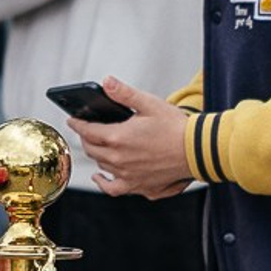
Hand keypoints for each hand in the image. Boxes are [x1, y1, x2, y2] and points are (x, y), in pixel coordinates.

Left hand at [70, 74, 194, 199]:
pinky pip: (113, 188)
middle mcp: (119, 160)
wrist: (198, 151)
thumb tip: (106, 82)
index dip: (77, 124)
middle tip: (85, 130)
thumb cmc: (177, 126)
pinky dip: (103, 183)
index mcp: (118, 138)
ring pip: (101, 166)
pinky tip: (100, 177)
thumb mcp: (149, 103)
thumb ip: (124, 93)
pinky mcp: (138, 186)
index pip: (88, 131)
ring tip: (95, 146)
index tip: (72, 119)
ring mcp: (127, 175)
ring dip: (95, 155)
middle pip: (91, 149)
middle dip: (85, 138)